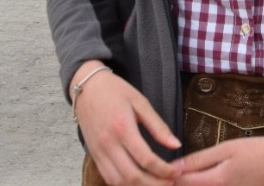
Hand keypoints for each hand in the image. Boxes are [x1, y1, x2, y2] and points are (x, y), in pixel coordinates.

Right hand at [73, 66, 183, 185]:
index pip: (146, 159)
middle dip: (153, 184)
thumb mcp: (141, 102)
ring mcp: (99, 152)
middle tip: (170, 183)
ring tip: (156, 184)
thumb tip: (176, 144)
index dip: (164, 170)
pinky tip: (137, 181)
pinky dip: (123, 184)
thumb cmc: (115, 91)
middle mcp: (108, 144)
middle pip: (132, 176)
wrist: (86, 87)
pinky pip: (109, 178)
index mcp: (123, 129)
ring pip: (118, 182)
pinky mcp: (94, 155)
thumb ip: (158, 126)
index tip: (176, 172)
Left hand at [174, 127, 263, 185]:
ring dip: (195, 185)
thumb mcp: (227, 149)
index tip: (161, 170)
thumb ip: (200, 159)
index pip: (182, 184)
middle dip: (180, 184)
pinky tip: (209, 181)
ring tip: (190, 177)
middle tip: (170, 176)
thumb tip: (174, 166)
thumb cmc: (259, 151)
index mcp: (216, 182)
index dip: (169, 177)